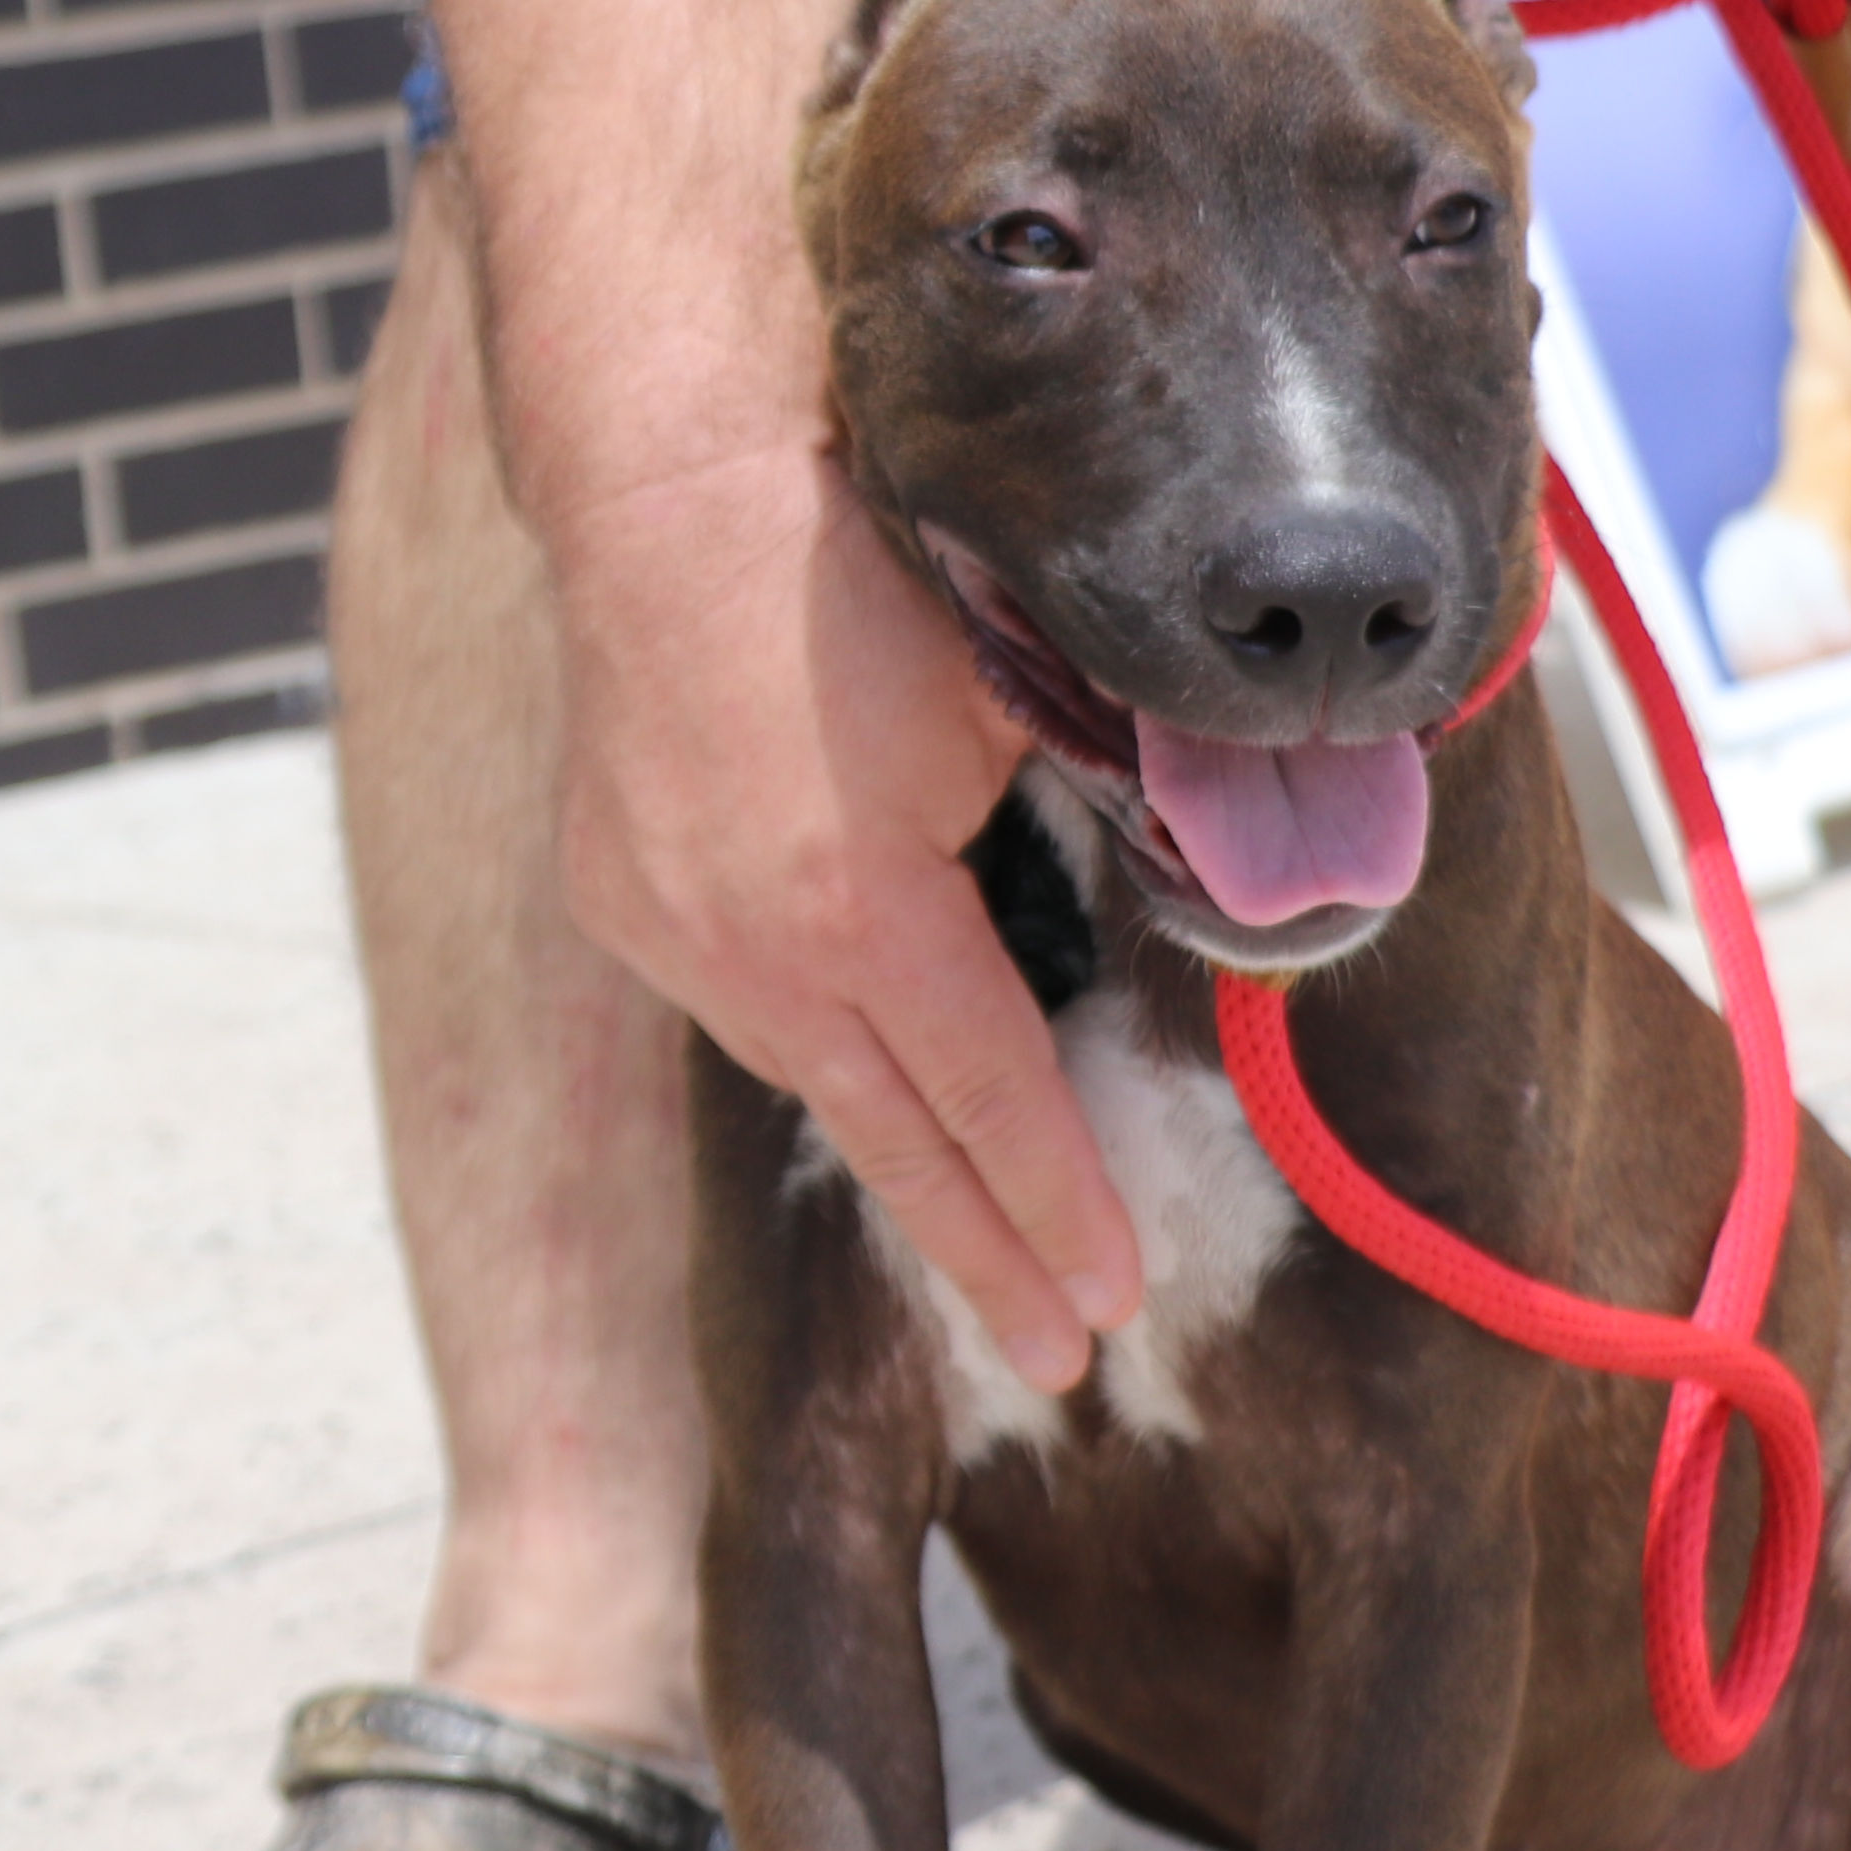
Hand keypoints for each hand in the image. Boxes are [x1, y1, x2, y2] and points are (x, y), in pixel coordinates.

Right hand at [542, 439, 1141, 1394]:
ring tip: (972, 1235)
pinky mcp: (616, 898)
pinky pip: (729, 999)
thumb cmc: (854, 570)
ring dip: (894, 1146)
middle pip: (892, 1140)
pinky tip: (852, 1053)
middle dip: (985, 1257)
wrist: (663, 491)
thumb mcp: (1013, 690)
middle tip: (1058, 1359)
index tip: (1115, 1300)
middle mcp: (746, 952)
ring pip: (802, 1071)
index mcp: (860, 916)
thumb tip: (1235, 876)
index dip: (1061, 1209)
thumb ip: (1114, 796)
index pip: (992, 1102)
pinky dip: (803, 1035)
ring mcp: (665, 931)